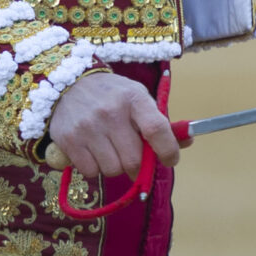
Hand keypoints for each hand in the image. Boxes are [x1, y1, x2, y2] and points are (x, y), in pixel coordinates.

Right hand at [44, 70, 179, 179]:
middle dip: (138, 166)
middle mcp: (110, 112)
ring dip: (116, 167)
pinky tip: (93, 151)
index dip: (167, 151)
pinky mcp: (69, 140)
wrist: (69, 84)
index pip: (157, 130)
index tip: (169, 160)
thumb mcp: (138, 98)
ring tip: (110, 151)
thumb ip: (159, 122)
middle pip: (134, 160)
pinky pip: (91, 171)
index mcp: (133, 98)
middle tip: (133, 158)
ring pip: (113, 170)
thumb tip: (186, 142)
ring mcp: (87, 127)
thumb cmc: (111, 95)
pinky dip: (95, 167)